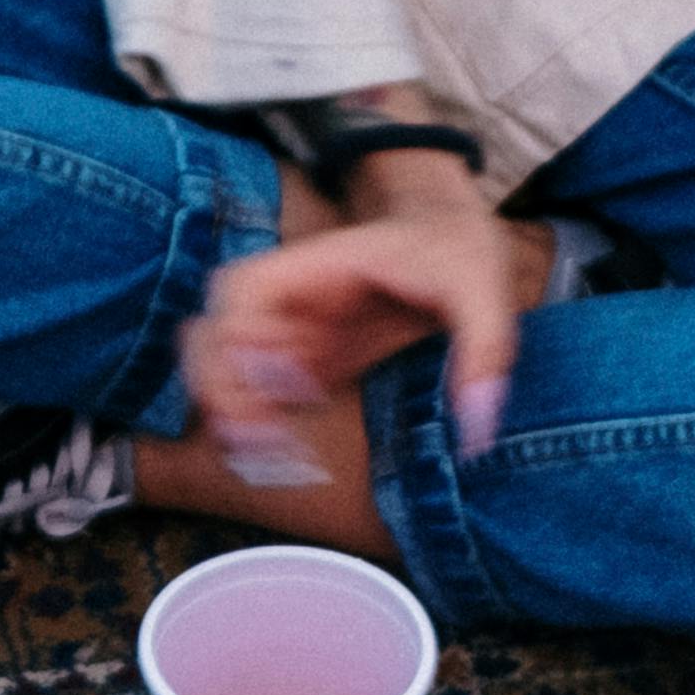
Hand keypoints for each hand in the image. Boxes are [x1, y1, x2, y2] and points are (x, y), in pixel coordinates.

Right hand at [182, 158, 538, 485]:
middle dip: (223, 392)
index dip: (244, 338)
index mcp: (314, 266)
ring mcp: (290, 332)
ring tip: (275, 460)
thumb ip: (485, 352)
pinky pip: (254, 396)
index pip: (241, 291)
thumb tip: (477, 430)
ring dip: (233, 417)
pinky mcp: (301, 363)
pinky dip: (257, 430)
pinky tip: (291, 459)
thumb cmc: (459, 248)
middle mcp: (289, 299)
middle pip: (209, 336)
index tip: (290, 385)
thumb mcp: (485, 288)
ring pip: (220, 371)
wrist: (453, 234)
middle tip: (265, 445)